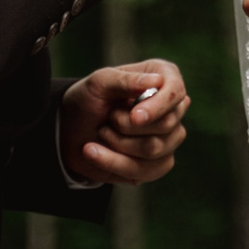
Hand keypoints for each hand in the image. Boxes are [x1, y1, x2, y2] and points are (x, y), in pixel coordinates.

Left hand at [58, 60, 189, 184]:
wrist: (73, 131)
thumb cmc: (89, 99)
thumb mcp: (99, 83)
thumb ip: (126, 80)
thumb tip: (158, 81)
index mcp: (163, 77)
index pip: (175, 92)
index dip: (158, 106)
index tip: (135, 117)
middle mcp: (172, 107)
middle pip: (166, 124)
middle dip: (126, 126)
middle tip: (108, 118)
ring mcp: (170, 137)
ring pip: (154, 149)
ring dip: (118, 144)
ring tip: (102, 132)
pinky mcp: (160, 163)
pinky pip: (147, 170)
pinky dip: (115, 163)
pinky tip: (96, 153)